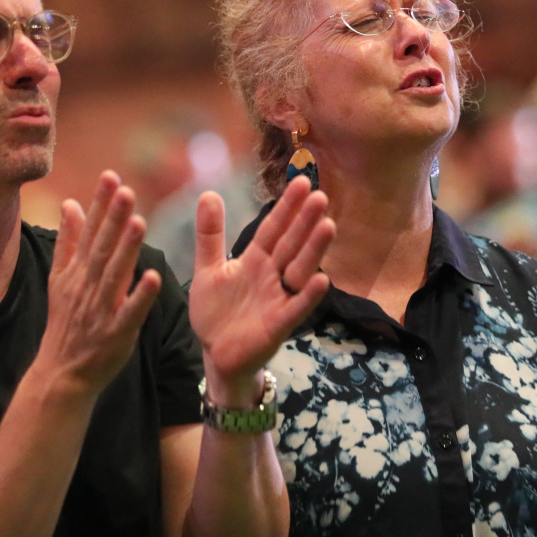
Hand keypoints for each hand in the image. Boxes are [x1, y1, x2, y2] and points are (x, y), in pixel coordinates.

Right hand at [35, 171, 163, 396]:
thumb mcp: (59, 279)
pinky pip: (129, 312)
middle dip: (113, 218)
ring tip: (139, 221)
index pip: (90, 231)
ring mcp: (101, 309)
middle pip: (102, 247)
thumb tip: (70, 202)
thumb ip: (68, 240)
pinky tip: (152, 276)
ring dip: (126, 249)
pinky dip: (140, 296)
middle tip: (125, 190)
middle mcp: (87, 286)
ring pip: (114, 275)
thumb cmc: (66, 322)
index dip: (101, 204)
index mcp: (77, 271)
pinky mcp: (115, 333)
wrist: (61, 373)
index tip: (111, 176)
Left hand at [190, 176, 333, 404]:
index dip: (286, 207)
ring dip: (313, 250)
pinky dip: (308, 296)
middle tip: (320, 196)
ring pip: (299, 270)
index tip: (302, 182)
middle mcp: (272, 275)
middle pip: (290, 244)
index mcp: (255, 259)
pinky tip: (322, 280)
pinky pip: (296, 308)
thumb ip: (210, 234)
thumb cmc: (217, 311)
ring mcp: (278, 299)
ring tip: (328, 226)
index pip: (273, 229)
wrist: (216, 353)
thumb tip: (209, 193)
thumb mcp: (208, 268)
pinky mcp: (278, 325)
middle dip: (304, 221)